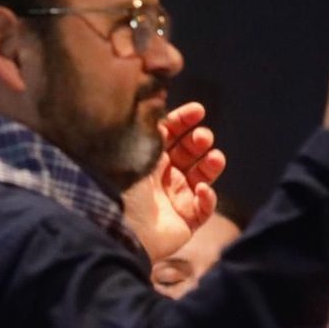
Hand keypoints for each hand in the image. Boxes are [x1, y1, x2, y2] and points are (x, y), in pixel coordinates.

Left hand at [122, 101, 227, 260]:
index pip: (169, 136)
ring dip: (210, 165)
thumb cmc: (117, 190)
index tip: (198, 110)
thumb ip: (147, 128)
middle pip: (188, 154)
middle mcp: (160, 179)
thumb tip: (157, 96)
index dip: (184, 121)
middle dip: (198, 142)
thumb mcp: (131, 153)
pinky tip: (201, 189)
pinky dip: (207, 197)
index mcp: (145, 161)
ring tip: (213, 158)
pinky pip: (204, 207)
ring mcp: (173, 201)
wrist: (115, 231)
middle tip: (202, 137)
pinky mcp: (185, 223)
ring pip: (202, 178)